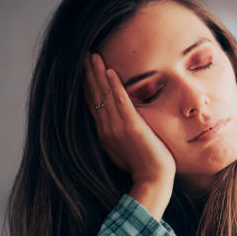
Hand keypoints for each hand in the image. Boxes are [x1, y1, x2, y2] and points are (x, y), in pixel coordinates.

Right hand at [84, 53, 175, 186]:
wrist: (152, 180)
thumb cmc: (143, 168)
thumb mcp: (125, 151)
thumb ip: (118, 137)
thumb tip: (119, 128)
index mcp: (104, 133)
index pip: (92, 103)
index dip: (87, 85)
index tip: (84, 70)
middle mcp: (106, 128)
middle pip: (94, 95)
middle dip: (88, 74)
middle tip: (84, 56)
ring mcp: (117, 127)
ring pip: (103, 95)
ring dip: (98, 74)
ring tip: (93, 56)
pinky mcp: (130, 126)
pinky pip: (120, 101)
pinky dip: (114, 86)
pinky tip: (110, 71)